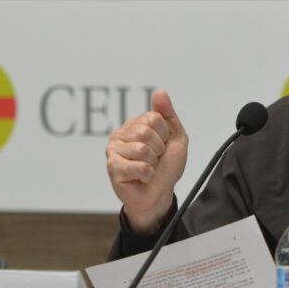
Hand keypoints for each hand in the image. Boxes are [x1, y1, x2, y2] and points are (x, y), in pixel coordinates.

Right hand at [106, 89, 187, 233]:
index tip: (162, 147)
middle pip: (146, 131)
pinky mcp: (112, 167)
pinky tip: (141, 178)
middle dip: (158, 150)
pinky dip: (147, 175)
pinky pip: (138, 166)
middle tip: (154, 159)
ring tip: (147, 169)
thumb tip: (160, 92)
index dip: (165, 135)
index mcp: (136, 124)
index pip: (154, 118)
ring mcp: (114, 150)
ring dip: (153, 164)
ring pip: (142, 149)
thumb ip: (168, 114)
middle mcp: (121, 134)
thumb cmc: (166, 168)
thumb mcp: (176, 138)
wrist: (160, 194)